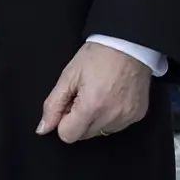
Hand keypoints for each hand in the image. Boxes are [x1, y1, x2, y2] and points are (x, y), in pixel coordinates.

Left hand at [36, 41, 150, 142]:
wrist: (128, 43)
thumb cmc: (98, 55)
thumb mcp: (69, 75)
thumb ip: (53, 104)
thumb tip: (43, 129)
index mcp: (91, 107)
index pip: (68, 135)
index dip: (64, 120)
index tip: (70, 102)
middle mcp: (111, 117)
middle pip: (83, 135)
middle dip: (79, 119)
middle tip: (84, 95)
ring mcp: (126, 118)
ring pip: (100, 132)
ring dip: (96, 119)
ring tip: (100, 93)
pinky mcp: (137, 115)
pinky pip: (117, 126)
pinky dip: (111, 115)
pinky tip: (113, 96)